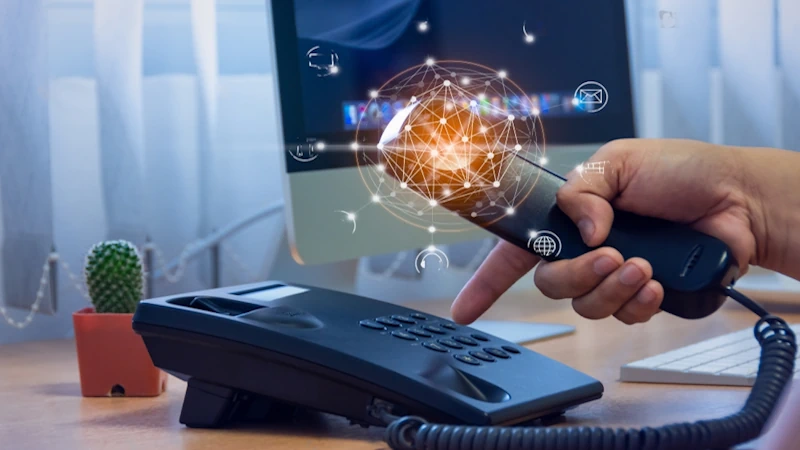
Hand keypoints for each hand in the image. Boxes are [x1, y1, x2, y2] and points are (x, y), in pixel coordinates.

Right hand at [451, 138, 762, 324]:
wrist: (738, 200)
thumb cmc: (681, 171)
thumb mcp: (621, 162)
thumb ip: (587, 191)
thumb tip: (585, 231)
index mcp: (570, 216)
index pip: (515, 250)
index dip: (486, 282)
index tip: (464, 309)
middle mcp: (583, 249)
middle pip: (549, 283)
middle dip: (576, 274)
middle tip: (608, 255)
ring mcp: (610, 275)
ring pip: (584, 304)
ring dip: (611, 286)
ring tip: (641, 264)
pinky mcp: (640, 296)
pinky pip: (622, 316)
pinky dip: (637, 302)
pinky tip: (655, 282)